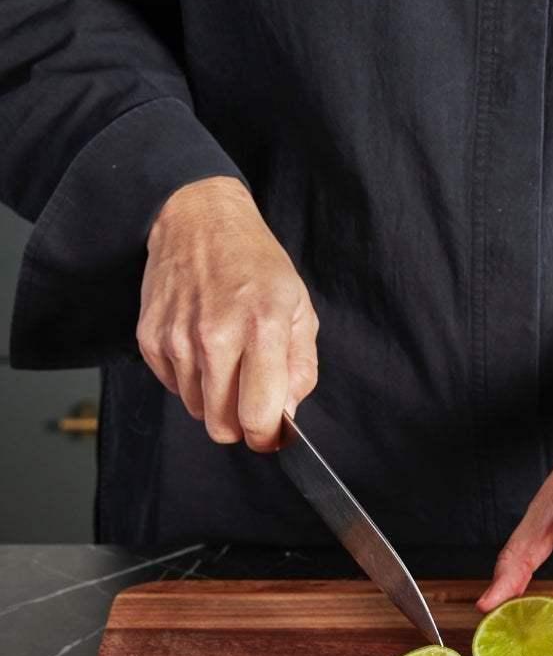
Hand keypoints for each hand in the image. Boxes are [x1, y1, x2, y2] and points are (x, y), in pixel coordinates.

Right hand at [136, 176, 318, 450]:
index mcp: (262, 327)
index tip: (270, 435)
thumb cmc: (256, 265)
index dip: (266, 437)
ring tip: (226, 361)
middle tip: (250, 403)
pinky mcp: (150, 337)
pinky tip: (201, 348)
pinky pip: (173, 388)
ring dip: (214, 400)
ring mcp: (177, 337)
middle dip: (240, 425)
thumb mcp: (300, 309)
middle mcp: (215, 335)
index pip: (258, 414)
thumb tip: (286, 415)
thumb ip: (300, 369)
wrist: (199, 219)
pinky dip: (190, 379)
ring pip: (197, 411)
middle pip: (222, 425)